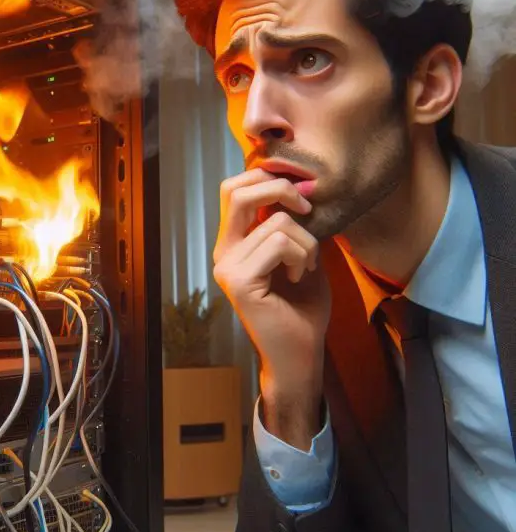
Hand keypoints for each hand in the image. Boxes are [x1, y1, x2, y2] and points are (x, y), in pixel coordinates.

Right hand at [213, 169, 330, 446]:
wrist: (300, 355)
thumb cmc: (302, 309)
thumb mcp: (302, 255)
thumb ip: (292, 223)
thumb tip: (302, 185)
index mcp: (233, 243)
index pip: (234, 188)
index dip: (267, 176)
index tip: (302, 193)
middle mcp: (223, 251)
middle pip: (237, 190)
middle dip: (281, 188)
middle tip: (308, 208)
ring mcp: (227, 267)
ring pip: (274, 221)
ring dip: (307, 241)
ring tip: (306, 266)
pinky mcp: (240, 281)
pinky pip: (279, 243)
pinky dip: (303, 256)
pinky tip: (298, 278)